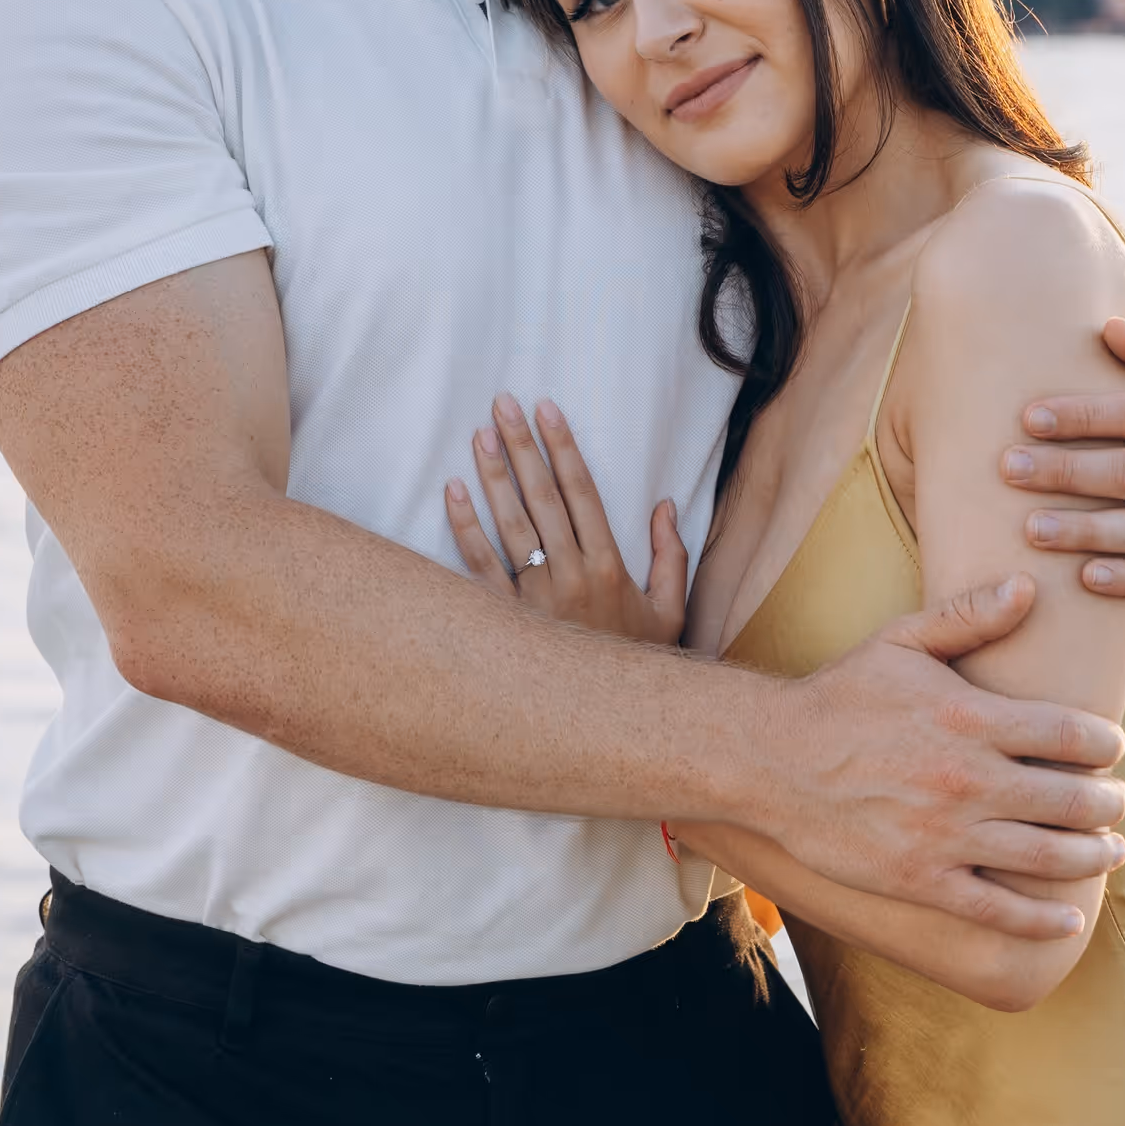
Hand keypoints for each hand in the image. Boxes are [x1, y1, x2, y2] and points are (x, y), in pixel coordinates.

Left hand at [446, 393, 687, 646]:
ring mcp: (534, 599)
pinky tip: (452, 492)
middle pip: (542, 497)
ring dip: (493, 476)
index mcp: (609, 567)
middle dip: (522, 446)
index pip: (583, 492)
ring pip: (510, 525)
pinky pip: (478, 567)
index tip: (547, 409)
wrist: (607, 722)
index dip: (564, 447)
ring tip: (479, 434)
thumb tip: (665, 505)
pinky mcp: (504, 620)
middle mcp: (570, 576)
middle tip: (503, 404)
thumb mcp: (671, 612)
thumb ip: (672, 556)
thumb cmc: (637, 663)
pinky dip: (464, 528)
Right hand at [693, 577, 1124, 939]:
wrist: (771, 760)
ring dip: (1092, 858)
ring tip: (1107, 851)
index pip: (1070, 734)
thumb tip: (1027, 585)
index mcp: (968, 717)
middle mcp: (966, 779)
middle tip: (1115, 804)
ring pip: (1048, 858)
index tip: (1111, 748)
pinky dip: (1042, 920)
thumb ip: (968, 615)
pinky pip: (998, 910)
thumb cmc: (839, 696)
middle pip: (1072, 800)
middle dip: (1108, 804)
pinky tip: (1067, 920)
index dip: (1105, 745)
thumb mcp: (900, 640)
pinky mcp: (921, 880)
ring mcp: (945, 835)